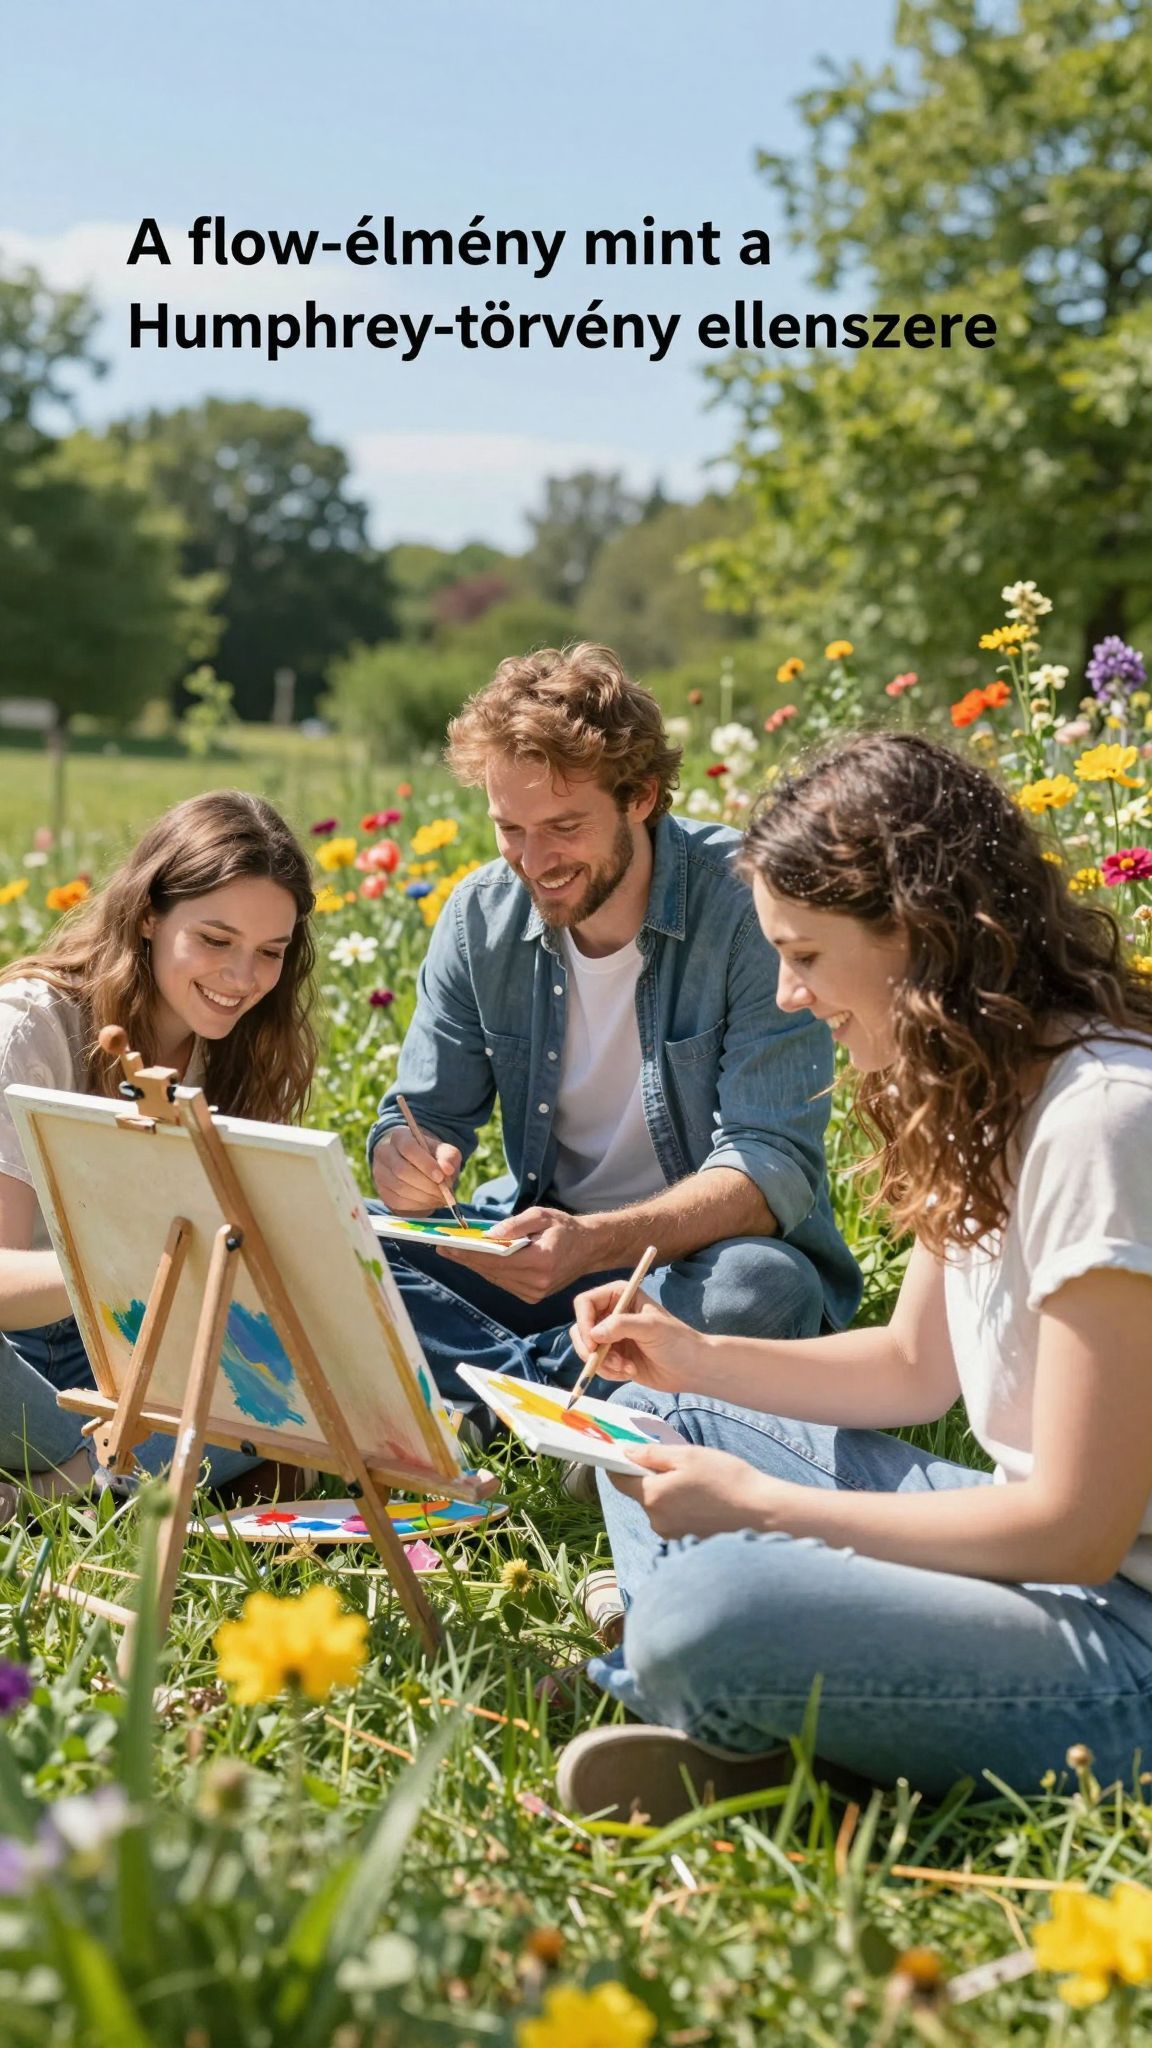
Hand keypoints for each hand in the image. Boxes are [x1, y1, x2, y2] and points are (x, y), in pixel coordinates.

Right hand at [371, 1124, 461, 1213]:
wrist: (417, 1168)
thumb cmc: (432, 1158)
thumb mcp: (443, 1152)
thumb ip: (448, 1157)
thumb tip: (447, 1169)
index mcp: (399, 1136)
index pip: (408, 1148)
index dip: (425, 1164)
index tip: (440, 1177)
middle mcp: (384, 1152)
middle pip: (401, 1170)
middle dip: (425, 1184)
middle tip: (443, 1193)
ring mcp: (380, 1172)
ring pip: (399, 1187)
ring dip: (422, 1196)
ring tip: (438, 1197)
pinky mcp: (382, 1190)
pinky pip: (397, 1200)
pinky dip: (416, 1204)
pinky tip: (427, 1201)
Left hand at [439, 1206, 602, 1302]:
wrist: (589, 1248)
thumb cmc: (565, 1228)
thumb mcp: (541, 1215)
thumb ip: (515, 1224)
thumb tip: (488, 1234)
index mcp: (541, 1260)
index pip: (497, 1258)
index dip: (469, 1253)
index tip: (447, 1245)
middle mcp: (537, 1282)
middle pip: (492, 1271)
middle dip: (466, 1259)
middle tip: (442, 1248)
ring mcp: (535, 1293)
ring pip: (495, 1278)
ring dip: (475, 1266)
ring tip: (454, 1252)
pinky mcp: (532, 1296)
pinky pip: (503, 1282)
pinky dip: (489, 1271)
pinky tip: (476, 1260)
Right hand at [569, 1283, 703, 1393]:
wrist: (691, 1368)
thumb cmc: (677, 1341)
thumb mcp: (651, 1328)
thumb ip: (621, 1326)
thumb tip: (594, 1334)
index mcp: (619, 1295)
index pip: (585, 1302)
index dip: (584, 1322)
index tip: (593, 1343)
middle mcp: (611, 1313)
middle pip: (580, 1328)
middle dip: (592, 1349)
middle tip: (611, 1362)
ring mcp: (611, 1336)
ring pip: (586, 1350)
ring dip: (603, 1363)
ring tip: (627, 1368)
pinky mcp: (614, 1357)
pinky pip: (596, 1365)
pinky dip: (609, 1372)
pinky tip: (630, 1372)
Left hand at [611, 1441, 779, 1539]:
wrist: (762, 1514)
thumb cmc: (727, 1479)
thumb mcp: (688, 1455)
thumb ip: (652, 1454)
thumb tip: (625, 1452)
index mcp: (653, 1496)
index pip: (618, 1480)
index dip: (619, 1464)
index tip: (628, 1452)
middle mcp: (656, 1521)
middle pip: (641, 1494)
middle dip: (652, 1478)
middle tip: (680, 1463)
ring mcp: (671, 1535)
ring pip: (659, 1507)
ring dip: (669, 1494)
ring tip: (699, 1483)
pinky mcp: (687, 1543)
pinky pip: (675, 1520)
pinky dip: (683, 1508)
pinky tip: (706, 1501)